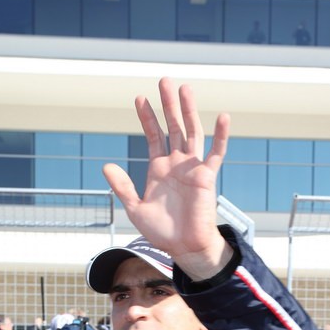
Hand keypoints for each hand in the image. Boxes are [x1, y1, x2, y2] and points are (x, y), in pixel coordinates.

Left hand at [103, 78, 232, 277]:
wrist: (184, 248)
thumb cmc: (162, 232)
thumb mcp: (135, 208)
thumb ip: (122, 187)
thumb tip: (106, 166)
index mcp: (159, 169)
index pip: (153, 136)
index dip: (147, 118)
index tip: (140, 98)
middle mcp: (176, 164)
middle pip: (172, 127)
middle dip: (167, 105)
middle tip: (164, 81)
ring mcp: (192, 168)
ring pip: (191, 132)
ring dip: (188, 111)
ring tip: (184, 88)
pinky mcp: (207, 177)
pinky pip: (217, 153)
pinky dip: (221, 135)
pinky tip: (224, 117)